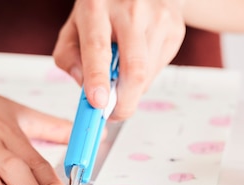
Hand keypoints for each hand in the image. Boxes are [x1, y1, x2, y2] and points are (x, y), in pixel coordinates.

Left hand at [53, 0, 185, 119]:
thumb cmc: (102, 11)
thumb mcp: (74, 27)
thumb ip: (69, 57)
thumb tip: (83, 85)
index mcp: (96, 7)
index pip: (97, 48)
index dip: (98, 79)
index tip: (98, 103)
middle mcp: (130, 9)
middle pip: (133, 67)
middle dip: (124, 101)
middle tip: (114, 114)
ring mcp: (157, 17)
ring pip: (147, 74)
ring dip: (132, 89)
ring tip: (121, 79)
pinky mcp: (174, 28)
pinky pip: (158, 69)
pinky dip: (145, 78)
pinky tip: (136, 62)